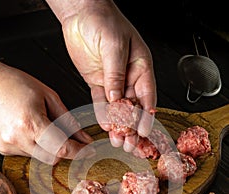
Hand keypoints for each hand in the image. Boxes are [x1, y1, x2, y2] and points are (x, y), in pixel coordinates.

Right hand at [0, 57, 93, 163]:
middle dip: (66, 151)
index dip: (80, 152)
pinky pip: (28, 153)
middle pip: (53, 158)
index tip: (89, 151)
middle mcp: (17, 138)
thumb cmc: (13, 83)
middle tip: (73, 140)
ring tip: (45, 127)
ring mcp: (8, 146)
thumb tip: (84, 138)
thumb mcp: (48, 96)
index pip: (62, 148)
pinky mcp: (3, 149)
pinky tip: (31, 130)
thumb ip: (69, 120)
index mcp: (30, 123)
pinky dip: (36, 145)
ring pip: (41, 157)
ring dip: (50, 148)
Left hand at [47, 0, 156, 151]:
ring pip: (118, 109)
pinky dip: (104, 115)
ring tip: (118, 141)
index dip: (146, 117)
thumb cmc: (103, 21)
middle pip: (133, 107)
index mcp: (141, 67)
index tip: (144, 133)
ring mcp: (113, 81)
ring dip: (118, 126)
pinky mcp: (98, 82)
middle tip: (130, 144)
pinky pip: (102, 102)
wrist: (81, 13)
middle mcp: (129, 77)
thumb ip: (116, 76)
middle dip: (132, 127)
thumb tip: (117, 100)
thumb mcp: (114, 47)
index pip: (147, 97)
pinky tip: (106, 126)